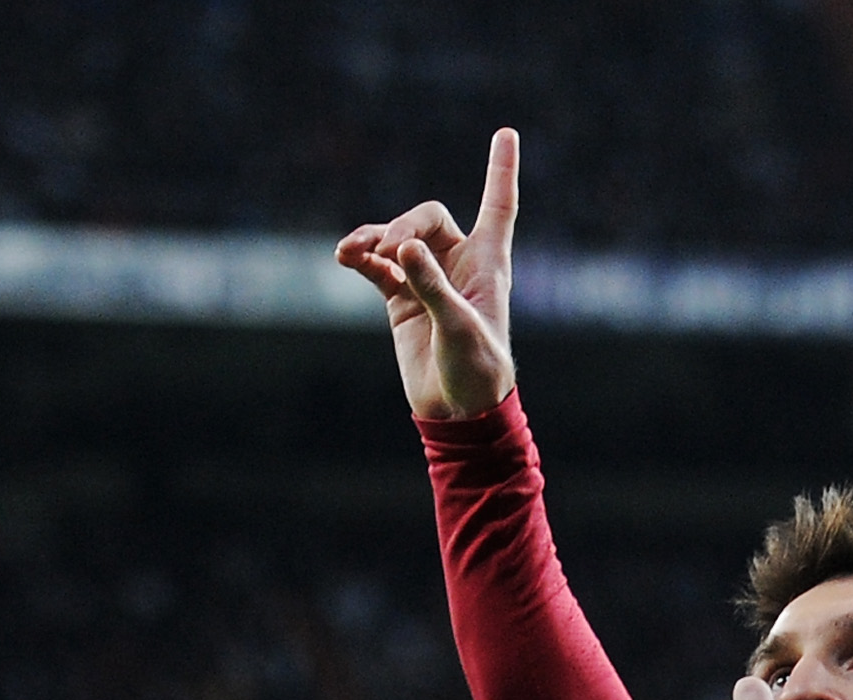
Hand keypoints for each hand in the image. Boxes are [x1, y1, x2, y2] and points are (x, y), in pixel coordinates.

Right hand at [336, 128, 519, 420]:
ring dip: (375, 239)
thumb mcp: (458, 328)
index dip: (501, 170)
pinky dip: (361, 258)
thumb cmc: (476, 371)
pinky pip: (377, 266)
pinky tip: (346, 256)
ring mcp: (427, 280)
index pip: (498, 206)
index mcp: (489, 265)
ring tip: (354, 252)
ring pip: (398, 240)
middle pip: (429, 218)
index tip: (506, 134)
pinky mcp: (401, 300)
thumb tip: (402, 247)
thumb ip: (431, 286)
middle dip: (404, 224)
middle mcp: (459, 265)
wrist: (459, 413)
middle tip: (388, 247)